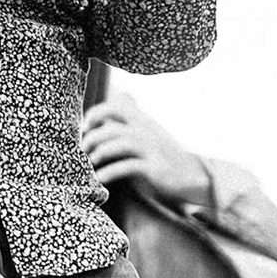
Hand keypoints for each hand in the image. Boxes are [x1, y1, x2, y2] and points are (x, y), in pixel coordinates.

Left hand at [81, 93, 211, 208]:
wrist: (193, 177)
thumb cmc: (164, 156)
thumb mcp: (149, 133)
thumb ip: (132, 120)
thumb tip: (119, 97)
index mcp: (144, 121)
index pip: (115, 106)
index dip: (95, 114)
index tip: (85, 128)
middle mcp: (147, 131)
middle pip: (113, 126)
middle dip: (92, 137)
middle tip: (83, 150)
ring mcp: (152, 149)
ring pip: (120, 143)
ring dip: (100, 152)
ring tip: (91, 162)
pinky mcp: (155, 168)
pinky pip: (127, 167)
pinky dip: (110, 172)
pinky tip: (101, 179)